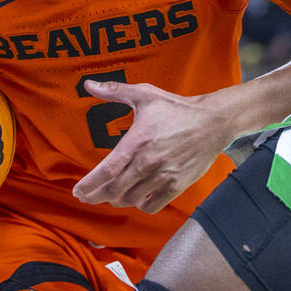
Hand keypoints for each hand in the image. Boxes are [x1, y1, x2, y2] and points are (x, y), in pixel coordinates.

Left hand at [72, 80, 228, 213]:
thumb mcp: (145, 95)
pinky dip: (140, 204)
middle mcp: (147, 162)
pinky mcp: (177, 185)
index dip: (89, 184)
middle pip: (115, 189)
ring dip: (117, 199)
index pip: (107, 170)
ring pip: (131, 199)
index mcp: (137, 141)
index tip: (78, 192)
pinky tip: (136, 197)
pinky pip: (152, 205)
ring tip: (111, 194)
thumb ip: (115, 91)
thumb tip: (89, 85)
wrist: (212, 122)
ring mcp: (163, 176)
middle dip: (97, 195)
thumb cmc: (176, 107)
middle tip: (88, 196)